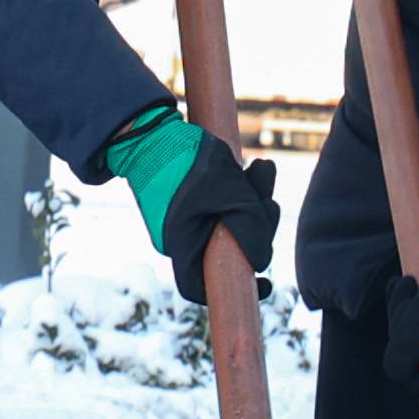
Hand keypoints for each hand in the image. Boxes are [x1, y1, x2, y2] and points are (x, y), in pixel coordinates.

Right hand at [105, 104, 280, 286]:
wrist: (149, 130)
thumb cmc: (186, 162)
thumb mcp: (230, 191)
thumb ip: (252, 224)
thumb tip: (261, 260)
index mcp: (181, 245)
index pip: (201, 286)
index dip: (234, 288)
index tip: (264, 282)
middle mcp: (178, 238)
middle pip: (225, 250)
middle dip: (254, 226)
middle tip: (268, 200)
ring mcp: (181, 219)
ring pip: (226, 222)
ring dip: (251, 200)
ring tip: (261, 168)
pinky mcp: (186, 200)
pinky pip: (218, 204)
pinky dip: (238, 191)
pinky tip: (252, 168)